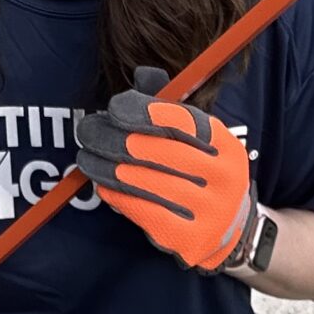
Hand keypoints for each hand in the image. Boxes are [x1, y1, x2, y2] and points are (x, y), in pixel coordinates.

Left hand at [74, 67, 255, 272]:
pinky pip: (143, 212)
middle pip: (159, 152)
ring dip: (107, 169)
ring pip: (146, 183)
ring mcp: (209, 211)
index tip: (114, 107)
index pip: (184, 122)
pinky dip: (117, 196)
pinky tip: (103, 185)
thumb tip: (143, 74)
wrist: (228, 227)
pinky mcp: (189, 239)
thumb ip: (168, 107)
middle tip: (87, 132)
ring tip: (86, 158)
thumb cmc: (200, 172)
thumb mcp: (196, 138)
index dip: (144, 112)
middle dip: (115, 139)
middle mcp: (224, 177)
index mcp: (225, 144)